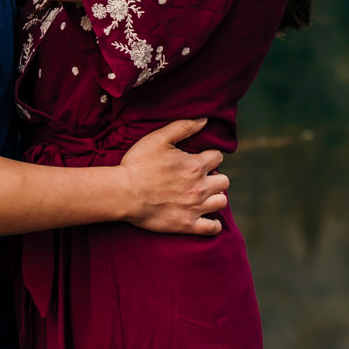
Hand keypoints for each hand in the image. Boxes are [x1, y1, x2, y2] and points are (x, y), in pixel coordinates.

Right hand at [118, 119, 228, 235]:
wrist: (124, 193)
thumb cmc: (139, 164)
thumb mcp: (159, 138)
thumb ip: (183, 127)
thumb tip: (205, 120)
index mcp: (196, 165)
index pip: (218, 157)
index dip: (210, 156)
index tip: (201, 159)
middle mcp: (200, 187)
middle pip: (224, 181)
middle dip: (216, 177)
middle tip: (203, 178)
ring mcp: (195, 208)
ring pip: (221, 202)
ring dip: (215, 197)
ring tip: (204, 195)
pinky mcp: (187, 225)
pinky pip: (212, 228)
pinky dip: (214, 225)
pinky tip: (208, 219)